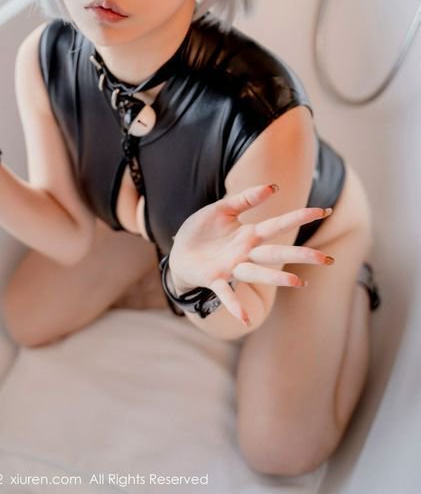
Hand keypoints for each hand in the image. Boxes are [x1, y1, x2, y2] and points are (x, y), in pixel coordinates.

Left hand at [168, 183, 334, 323]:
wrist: (178, 252)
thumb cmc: (202, 231)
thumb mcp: (222, 209)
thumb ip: (246, 199)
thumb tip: (272, 187)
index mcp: (248, 234)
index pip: (278, 224)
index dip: (299, 216)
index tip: (323, 210)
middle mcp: (244, 253)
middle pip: (276, 253)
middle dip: (300, 255)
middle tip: (327, 260)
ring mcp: (231, 267)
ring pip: (257, 272)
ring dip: (276, 277)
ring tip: (298, 282)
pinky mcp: (214, 279)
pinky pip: (226, 293)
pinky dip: (235, 305)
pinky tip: (245, 319)